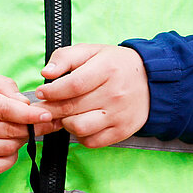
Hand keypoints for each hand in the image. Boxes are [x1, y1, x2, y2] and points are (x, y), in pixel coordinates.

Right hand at [0, 67, 54, 173]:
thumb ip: (2, 85)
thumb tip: (24, 103)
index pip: (6, 111)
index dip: (30, 115)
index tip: (46, 114)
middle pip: (10, 131)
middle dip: (31, 127)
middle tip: (38, 120)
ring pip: (7, 148)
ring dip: (20, 140)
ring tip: (17, 129)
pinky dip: (9, 158)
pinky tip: (8, 146)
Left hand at [34, 44, 149, 148]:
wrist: (151, 80)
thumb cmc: (115, 64)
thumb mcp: (91, 51)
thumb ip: (65, 57)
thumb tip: (46, 73)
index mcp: (107, 69)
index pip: (73, 85)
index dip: (52, 91)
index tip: (42, 92)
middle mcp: (115, 94)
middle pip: (72, 108)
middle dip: (51, 109)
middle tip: (44, 107)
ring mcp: (119, 115)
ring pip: (79, 128)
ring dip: (65, 123)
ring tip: (65, 114)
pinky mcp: (122, 131)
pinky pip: (92, 141)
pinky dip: (80, 135)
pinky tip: (81, 122)